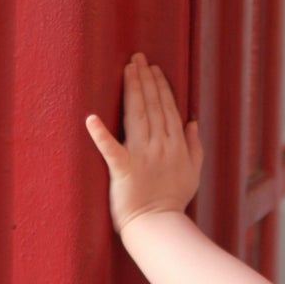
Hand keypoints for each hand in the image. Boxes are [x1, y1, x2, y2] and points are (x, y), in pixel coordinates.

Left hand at [85, 53, 203, 234]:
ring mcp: (142, 156)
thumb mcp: (193, 171)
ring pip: (137, 116)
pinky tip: (90, 118)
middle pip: (152, 106)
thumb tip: (192, 122)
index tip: (153, 68)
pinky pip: (110, 150)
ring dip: (133, 90)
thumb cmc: (173, 201)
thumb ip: (194, 145)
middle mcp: (160, 145)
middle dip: (145, 79)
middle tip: (137, 58)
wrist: (158, 225)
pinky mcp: (123, 170)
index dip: (160, 86)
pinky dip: (100, 134)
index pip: (166, 108)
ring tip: (129, 69)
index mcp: (175, 145)